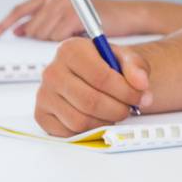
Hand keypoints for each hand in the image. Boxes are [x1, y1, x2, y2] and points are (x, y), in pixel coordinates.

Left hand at [0, 0, 143, 40]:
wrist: (130, 14)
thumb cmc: (103, 18)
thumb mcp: (69, 17)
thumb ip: (44, 21)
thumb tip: (19, 31)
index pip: (19, 10)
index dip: (3, 25)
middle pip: (32, 28)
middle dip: (43, 40)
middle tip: (63, 41)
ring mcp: (64, 4)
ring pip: (44, 35)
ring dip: (58, 42)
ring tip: (76, 37)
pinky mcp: (73, 15)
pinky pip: (58, 37)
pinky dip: (68, 42)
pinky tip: (81, 37)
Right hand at [32, 37, 150, 134]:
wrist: (92, 74)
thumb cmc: (107, 65)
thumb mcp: (125, 58)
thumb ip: (136, 67)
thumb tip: (140, 84)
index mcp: (71, 49)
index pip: (101, 77)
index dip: (126, 91)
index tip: (140, 96)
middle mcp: (52, 71)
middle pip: (90, 101)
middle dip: (118, 109)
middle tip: (130, 108)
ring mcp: (44, 94)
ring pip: (80, 120)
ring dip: (105, 121)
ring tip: (115, 112)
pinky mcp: (41, 115)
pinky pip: (68, 132)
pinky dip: (89, 130)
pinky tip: (97, 118)